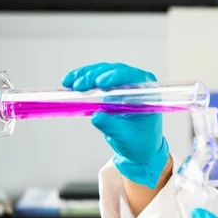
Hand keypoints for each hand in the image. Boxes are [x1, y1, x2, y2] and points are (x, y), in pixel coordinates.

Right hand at [62, 62, 168, 188]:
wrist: (139, 146)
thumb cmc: (140, 141)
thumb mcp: (126, 137)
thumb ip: (112, 126)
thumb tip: (96, 116)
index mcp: (148, 93)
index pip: (134, 77)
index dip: (116, 76)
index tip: (100, 83)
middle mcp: (138, 84)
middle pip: (115, 71)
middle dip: (95, 76)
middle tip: (79, 86)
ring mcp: (124, 83)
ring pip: (103, 71)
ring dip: (85, 75)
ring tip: (70, 84)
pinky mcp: (111, 87)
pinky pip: (96, 78)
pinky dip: (82, 79)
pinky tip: (70, 82)